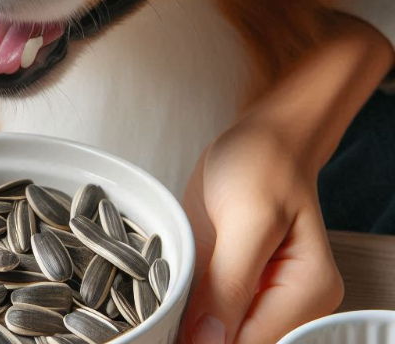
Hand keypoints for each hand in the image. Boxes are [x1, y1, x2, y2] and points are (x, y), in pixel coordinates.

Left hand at [180, 14, 394, 343]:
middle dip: (194, 332)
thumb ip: (231, 281)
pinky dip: (183, 303)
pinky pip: (206, 310)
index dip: (207, 341)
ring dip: (184, 320)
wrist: (260, 138)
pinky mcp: (235, 284)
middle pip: (235, 343)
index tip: (165, 325)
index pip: (252, 343)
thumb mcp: (247, 217)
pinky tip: (164, 286)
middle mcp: (289, 303)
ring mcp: (260, 295)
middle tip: (156, 310)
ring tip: (158, 293)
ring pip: (217, 333)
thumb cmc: (263, 163)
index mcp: (306, 291)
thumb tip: (208, 340)